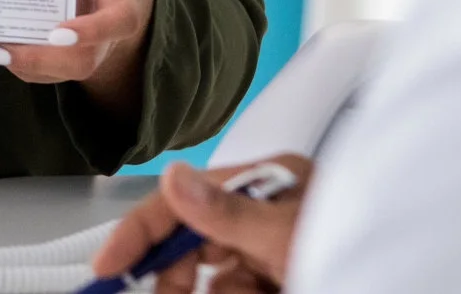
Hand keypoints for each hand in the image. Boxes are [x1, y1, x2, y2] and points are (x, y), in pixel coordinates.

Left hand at [0, 0, 156, 111]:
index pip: (117, 21)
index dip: (92, 32)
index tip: (58, 33)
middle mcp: (103, 33)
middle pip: (81, 61)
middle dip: (41, 60)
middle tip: (2, 47)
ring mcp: (83, 50)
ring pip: (56, 72)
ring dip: (22, 63)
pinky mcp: (60, 59)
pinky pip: (40, 71)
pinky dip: (15, 60)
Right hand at [90, 155, 311, 291]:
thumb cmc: (352, 251)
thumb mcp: (286, 233)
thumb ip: (228, 210)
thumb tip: (172, 177)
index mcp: (263, 184)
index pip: (184, 198)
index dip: (141, 232)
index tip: (108, 267)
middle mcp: (264, 214)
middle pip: (192, 243)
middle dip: (176, 275)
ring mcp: (274, 253)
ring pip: (214, 278)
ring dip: (218, 293)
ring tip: (251, 291)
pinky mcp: (280, 279)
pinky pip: (235, 290)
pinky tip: (262, 293)